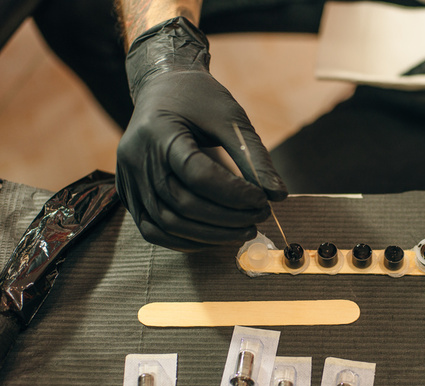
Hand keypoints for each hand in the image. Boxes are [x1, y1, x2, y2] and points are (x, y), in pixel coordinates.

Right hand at [117, 17, 286, 251]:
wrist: (162, 87)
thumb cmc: (199, 98)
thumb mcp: (231, 118)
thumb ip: (254, 156)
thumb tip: (278, 196)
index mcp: (159, 132)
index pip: (198, 175)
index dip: (233, 194)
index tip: (263, 200)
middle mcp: (136, 158)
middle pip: (182, 204)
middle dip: (227, 217)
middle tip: (260, 216)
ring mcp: (128, 179)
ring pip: (168, 223)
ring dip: (211, 235)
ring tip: (245, 229)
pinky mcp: (128, 194)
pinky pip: (152, 230)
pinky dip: (185, 240)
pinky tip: (215, 236)